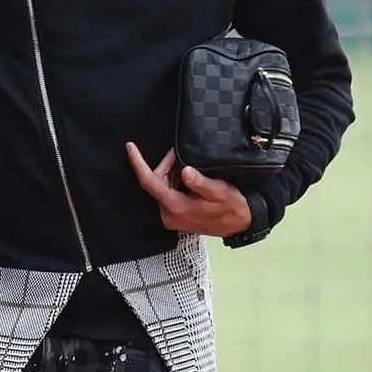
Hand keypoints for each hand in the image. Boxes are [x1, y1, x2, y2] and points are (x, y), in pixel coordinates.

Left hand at [126, 144, 251, 237]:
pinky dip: (173, 182)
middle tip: (178, 154)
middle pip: (155, 183)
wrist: (240, 224)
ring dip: (169, 173)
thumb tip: (186, 171)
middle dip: (164, 166)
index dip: (138, 163)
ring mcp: (171, 217)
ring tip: (184, 165)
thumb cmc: (231, 208)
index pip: (150, 181)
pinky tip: (186, 177)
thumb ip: (200, 182)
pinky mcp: (176, 216)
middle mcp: (169, 214)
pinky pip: (167, 194)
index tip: (130, 148)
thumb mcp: (219, 191)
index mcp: (176, 207)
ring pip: (161, 188)